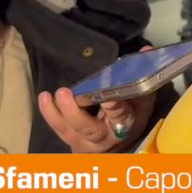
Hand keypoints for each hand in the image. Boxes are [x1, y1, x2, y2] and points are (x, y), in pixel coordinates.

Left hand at [38, 49, 157, 152]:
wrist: (118, 140)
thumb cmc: (133, 115)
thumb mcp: (143, 99)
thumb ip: (143, 76)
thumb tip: (146, 50)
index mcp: (126, 126)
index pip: (121, 118)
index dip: (114, 109)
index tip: (108, 98)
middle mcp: (104, 138)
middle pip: (89, 129)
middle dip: (75, 113)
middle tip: (65, 93)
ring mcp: (85, 142)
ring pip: (68, 131)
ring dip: (56, 114)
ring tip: (46, 96)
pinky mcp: (71, 141)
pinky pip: (59, 129)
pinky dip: (50, 115)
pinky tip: (45, 99)